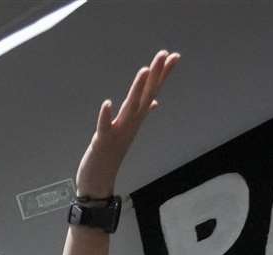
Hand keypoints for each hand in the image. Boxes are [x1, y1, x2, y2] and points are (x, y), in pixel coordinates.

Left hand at [74, 50, 179, 198]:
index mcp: (135, 119)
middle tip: (164, 54)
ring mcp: (118, 132)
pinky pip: (105, 127)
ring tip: (144, 70)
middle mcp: (131, 124)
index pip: (152, 92)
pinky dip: (106, 116)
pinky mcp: (102, 142)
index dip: (163, 74)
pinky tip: (107, 103)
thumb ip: (141, 114)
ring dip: (137, 90)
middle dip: (155, 75)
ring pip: (130, 108)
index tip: (174, 56)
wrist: (98, 183)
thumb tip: (155, 102)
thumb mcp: (127, 131)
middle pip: (145, 95)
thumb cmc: (111, 155)